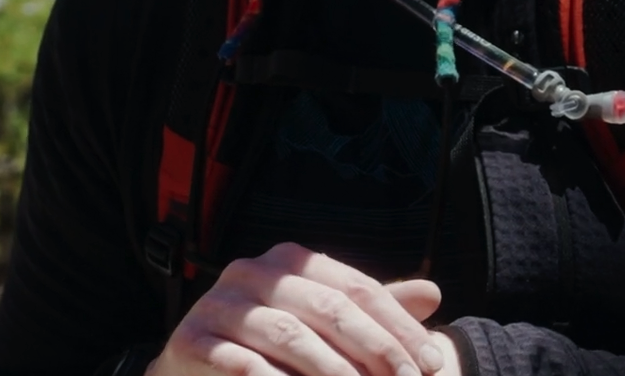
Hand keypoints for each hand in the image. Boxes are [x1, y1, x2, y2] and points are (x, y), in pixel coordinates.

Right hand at [148, 242, 445, 375]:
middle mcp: (252, 271)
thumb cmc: (271, 345)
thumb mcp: (323, 324)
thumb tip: (432, 292)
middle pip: (327, 307)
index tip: (432, 364)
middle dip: (376, 349)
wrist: (196, 366)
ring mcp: (219, 304)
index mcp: (290, 261)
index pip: (356, 287)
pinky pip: (241, 364)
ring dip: (334, 371)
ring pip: (289, 335)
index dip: (398, 326)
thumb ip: (370, 311)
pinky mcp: (192, 340)